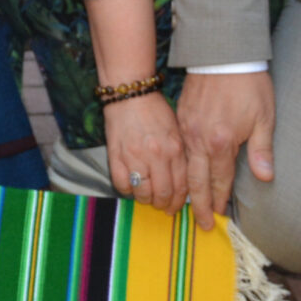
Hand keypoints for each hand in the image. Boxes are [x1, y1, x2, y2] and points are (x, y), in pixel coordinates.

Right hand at [103, 93, 186, 215]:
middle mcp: (157, 155)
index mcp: (175, 148)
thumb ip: (180, 155)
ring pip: (143, 193)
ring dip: (145, 200)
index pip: (181, 186)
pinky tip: (131, 186)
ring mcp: (135, 157)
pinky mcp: (116, 157)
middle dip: (163, 205)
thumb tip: (183, 181)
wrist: (129, 94)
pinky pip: (122, 185)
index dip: (179, 202)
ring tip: (146, 197)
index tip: (175, 206)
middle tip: (162, 206)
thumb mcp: (177, 130)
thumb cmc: (154, 110)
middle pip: (163, 194)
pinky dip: (127, 191)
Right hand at [178, 71, 273, 228]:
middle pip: (197, 181)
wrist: (223, 53)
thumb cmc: (248, 85)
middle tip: (202, 224)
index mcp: (222, 142)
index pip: (220, 180)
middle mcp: (200, 140)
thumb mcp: (264, 117)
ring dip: (187, 189)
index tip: (219, 217)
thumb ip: (262, 150)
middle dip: (200, 205)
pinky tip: (183, 176)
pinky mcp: (181, 119)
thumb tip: (266, 178)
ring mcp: (187, 130)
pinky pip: (179, 151)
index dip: (220, 200)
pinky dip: (180, 168)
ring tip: (188, 206)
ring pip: (184, 168)